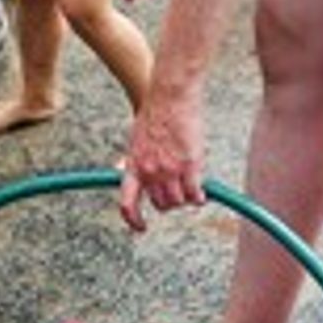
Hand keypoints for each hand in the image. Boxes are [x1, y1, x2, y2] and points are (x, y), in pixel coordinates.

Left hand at [118, 92, 205, 231]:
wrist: (170, 96)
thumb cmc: (155, 111)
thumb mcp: (134, 138)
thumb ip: (131, 158)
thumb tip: (120, 169)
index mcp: (133, 165)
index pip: (127, 203)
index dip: (133, 220)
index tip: (141, 227)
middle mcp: (149, 172)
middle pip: (160, 204)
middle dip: (169, 202)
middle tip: (177, 192)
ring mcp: (169, 170)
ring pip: (178, 202)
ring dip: (185, 199)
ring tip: (191, 189)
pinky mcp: (189, 166)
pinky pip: (194, 194)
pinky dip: (199, 198)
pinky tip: (202, 195)